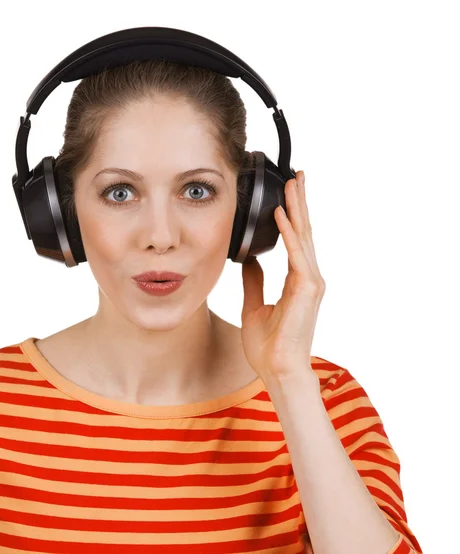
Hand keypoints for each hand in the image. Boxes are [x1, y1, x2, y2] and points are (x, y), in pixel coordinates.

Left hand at [240, 170, 325, 386]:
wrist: (278, 371)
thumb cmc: (269, 346)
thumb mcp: (254, 306)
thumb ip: (255, 281)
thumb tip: (250, 261)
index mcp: (297, 281)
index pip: (295, 240)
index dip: (292, 215)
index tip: (287, 193)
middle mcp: (308, 278)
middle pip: (303, 232)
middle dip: (299, 202)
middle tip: (297, 175)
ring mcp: (310, 283)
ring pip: (303, 237)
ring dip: (297, 208)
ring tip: (293, 183)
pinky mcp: (307, 290)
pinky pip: (296, 255)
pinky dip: (289, 233)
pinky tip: (282, 214)